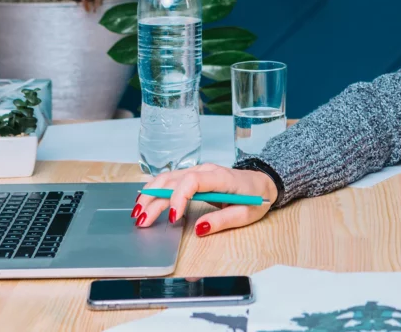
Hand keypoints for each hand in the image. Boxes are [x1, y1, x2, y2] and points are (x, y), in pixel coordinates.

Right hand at [131, 163, 277, 236]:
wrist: (262, 182)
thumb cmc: (255, 198)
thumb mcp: (245, 214)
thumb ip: (222, 220)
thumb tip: (198, 229)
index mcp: (221, 178)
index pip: (193, 181)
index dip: (178, 197)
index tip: (172, 218)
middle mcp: (206, 170)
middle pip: (174, 180)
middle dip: (155, 200)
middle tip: (142, 222)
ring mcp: (198, 171)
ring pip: (168, 178)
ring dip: (150, 194)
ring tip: (137, 213)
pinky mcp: (193, 176)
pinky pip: (171, 180)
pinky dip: (155, 190)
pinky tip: (144, 201)